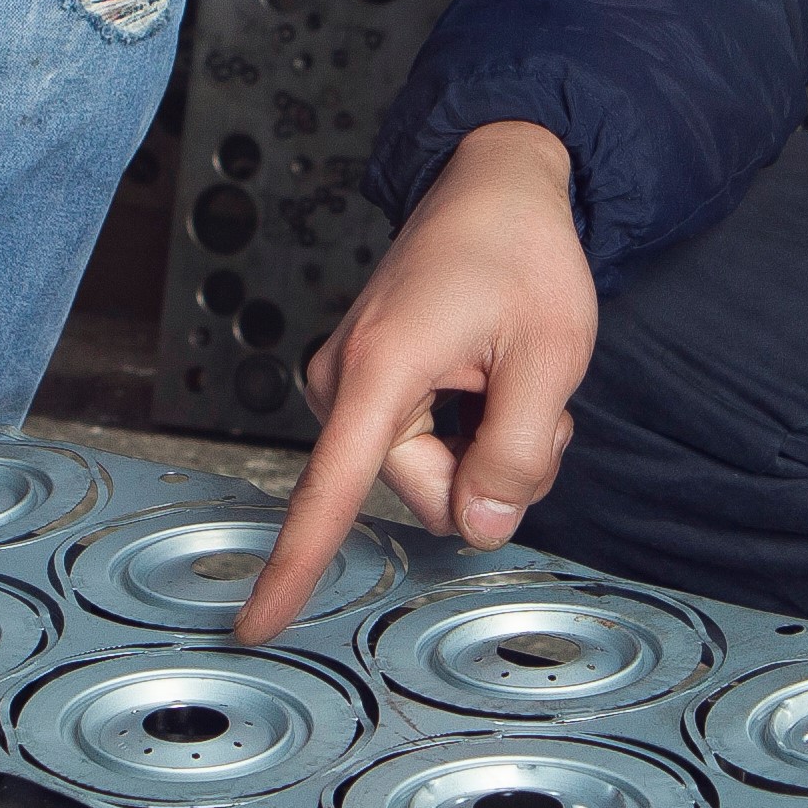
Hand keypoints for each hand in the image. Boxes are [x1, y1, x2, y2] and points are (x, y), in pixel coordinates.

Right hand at [239, 122, 593, 643]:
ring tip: (507, 375)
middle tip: (530, 398)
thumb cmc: (522, 252)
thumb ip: (521, 453)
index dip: (294, 568)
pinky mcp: (364, 384)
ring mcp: (350, 381)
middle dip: (487, 469)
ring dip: (484, 446)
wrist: (495, 182)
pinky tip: (486, 376)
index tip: (254, 625)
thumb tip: (480, 529)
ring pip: (428, 475)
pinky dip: (468, 429)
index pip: (329, 492)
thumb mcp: (553, 355)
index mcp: (381, 368)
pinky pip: (420, 446)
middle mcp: (345, 378)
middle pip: (423, 492)